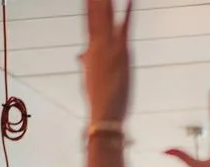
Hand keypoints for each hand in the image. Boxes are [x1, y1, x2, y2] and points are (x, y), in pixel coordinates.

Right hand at [83, 0, 132, 124]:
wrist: (104, 113)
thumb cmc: (99, 100)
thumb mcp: (90, 77)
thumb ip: (87, 61)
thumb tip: (81, 55)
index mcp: (92, 50)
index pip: (89, 21)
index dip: (88, 7)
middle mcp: (98, 45)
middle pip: (96, 14)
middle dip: (94, 0)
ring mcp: (109, 47)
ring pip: (106, 16)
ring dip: (105, 0)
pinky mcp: (121, 52)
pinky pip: (126, 28)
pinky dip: (128, 13)